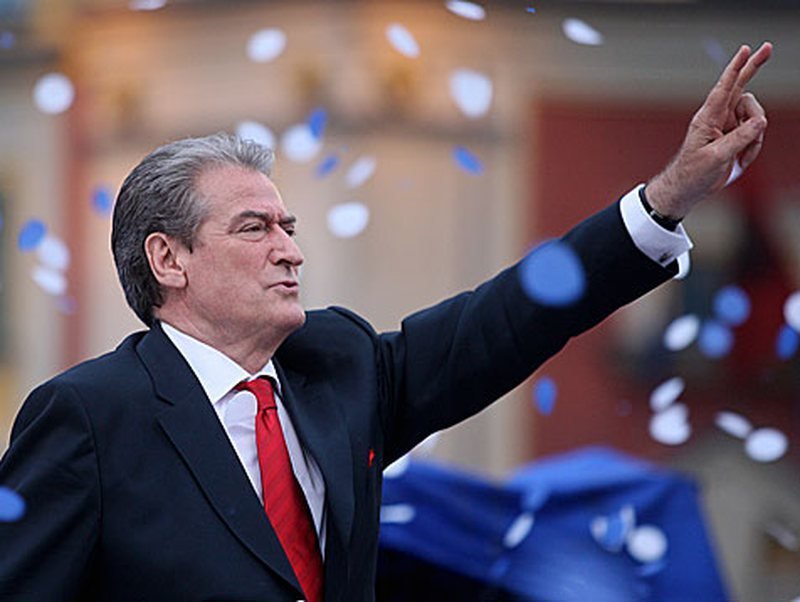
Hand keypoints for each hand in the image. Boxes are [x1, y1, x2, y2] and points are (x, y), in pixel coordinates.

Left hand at [646, 42, 772, 218]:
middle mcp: (717, 117)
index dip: (735, 69)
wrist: (688, 189)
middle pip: (741, 86)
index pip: (723, 89)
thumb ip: (739, 138)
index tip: (744, 50)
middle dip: (754, 67)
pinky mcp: (735, 136)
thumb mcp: (715, 158)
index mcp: (707, 119)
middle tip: (768, 48)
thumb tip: (760, 121)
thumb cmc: (693, 174)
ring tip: (742, 157)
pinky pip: (755, 133)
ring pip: (755, 116)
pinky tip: (742, 160)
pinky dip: (754, 147)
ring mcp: (727, 125)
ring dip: (755, 138)